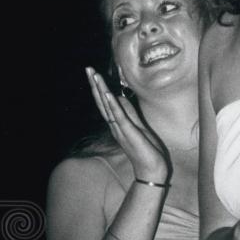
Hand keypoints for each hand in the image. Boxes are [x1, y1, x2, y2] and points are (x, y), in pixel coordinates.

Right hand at [86, 68, 171, 182]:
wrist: (151, 171)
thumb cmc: (147, 151)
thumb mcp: (138, 127)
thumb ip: (130, 113)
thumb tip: (120, 98)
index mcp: (117, 124)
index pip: (106, 103)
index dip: (100, 88)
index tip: (94, 74)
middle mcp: (115, 126)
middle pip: (102, 102)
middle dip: (95, 85)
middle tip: (88, 69)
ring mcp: (121, 129)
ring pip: (108, 106)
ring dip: (100, 90)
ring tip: (94, 75)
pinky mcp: (129, 133)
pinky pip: (119, 117)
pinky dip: (112, 105)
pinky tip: (107, 94)